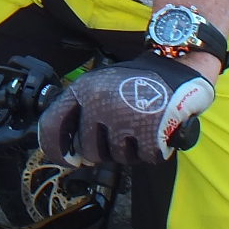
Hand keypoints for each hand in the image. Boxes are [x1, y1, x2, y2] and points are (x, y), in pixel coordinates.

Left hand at [37, 52, 214, 165]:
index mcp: (82, 90)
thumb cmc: (135, 82)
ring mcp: (123, 118)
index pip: (51, 125)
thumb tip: (70, 152)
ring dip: (130, 149)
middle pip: (88, 151)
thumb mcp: (98, 86)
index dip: (55, 148)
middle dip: (104, 149)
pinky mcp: (149, 132)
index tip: (67, 159)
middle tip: (120, 133)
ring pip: (117, 157)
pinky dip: (152, 151)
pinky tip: (156, 131)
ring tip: (140, 126)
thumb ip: (81, 113)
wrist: (177, 69)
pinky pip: (144, 158)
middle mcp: (98, 103)